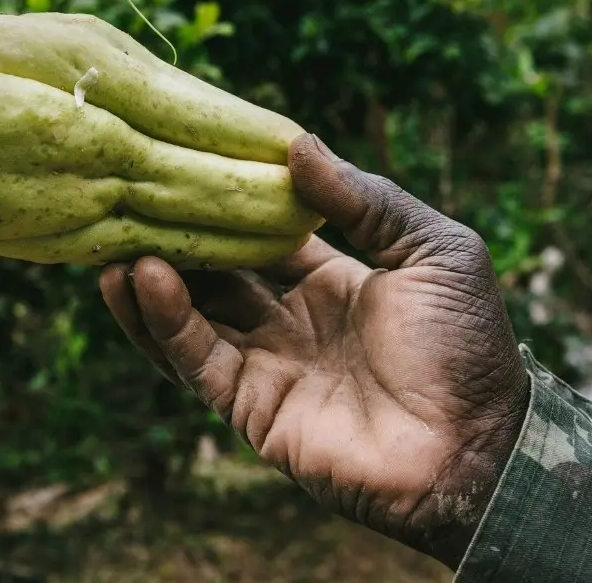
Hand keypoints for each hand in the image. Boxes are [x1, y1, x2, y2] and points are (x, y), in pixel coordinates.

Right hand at [98, 134, 529, 569]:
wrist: (476, 449)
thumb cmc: (468, 347)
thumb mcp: (433, 251)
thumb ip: (366, 199)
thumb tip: (297, 143)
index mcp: (334, 282)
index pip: (263, 235)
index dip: (227, 202)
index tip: (188, 161)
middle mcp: (292, 321)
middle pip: (217, 272)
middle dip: (177, 237)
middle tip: (132, 194)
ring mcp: (269, 365)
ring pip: (193, 315)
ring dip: (153, 279)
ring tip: (114, 237)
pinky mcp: (251, 407)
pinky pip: (197, 359)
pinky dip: (165, 321)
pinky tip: (142, 278)